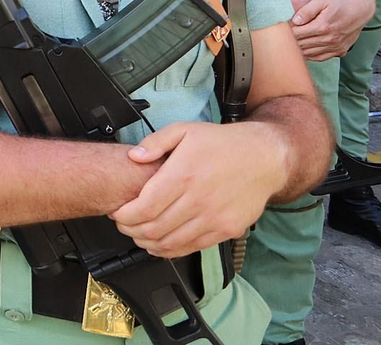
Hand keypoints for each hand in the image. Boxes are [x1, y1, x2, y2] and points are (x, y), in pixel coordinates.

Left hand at [111, 121, 285, 257]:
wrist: (265, 158)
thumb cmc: (223, 143)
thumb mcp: (185, 130)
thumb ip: (156, 142)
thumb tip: (134, 157)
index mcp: (183, 175)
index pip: (144, 207)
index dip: (124, 215)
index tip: (116, 212)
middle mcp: (198, 200)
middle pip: (154, 228)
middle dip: (131, 230)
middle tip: (123, 224)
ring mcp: (213, 218)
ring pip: (171, 243)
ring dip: (148, 242)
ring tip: (138, 234)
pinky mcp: (226, 230)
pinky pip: (192, 247)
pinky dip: (170, 250)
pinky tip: (160, 243)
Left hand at [289, 0, 375, 60]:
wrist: (359, 10)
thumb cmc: (339, 3)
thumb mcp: (321, 0)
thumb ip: (306, 10)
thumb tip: (295, 20)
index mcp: (322, 27)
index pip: (296, 34)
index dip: (286, 32)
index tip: (280, 28)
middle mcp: (329, 40)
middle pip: (301, 45)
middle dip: (290, 41)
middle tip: (281, 37)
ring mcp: (334, 47)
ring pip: (309, 54)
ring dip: (298, 50)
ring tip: (290, 43)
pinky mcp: (339, 51)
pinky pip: (319, 58)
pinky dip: (309, 55)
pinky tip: (303, 49)